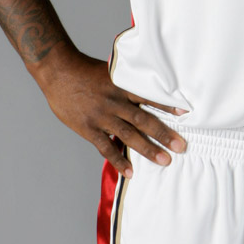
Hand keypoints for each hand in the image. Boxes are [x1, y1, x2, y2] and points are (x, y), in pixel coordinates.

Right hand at [30, 44, 186, 177]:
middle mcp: (115, 102)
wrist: (58, 71)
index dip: (167, 105)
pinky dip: (118, 160)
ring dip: (148, 149)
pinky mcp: (88, 128)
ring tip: (165, 161)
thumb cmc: (85, 71)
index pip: (149, 97)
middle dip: (163, 134)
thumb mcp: (110, 72)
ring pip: (129, 136)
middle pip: (143, 120)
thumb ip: (126, 82)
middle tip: (181, 146)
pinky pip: (106, 147)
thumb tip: (145, 86)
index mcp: (122, 87)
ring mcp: (102, 117)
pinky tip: (130, 172)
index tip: (185, 113)